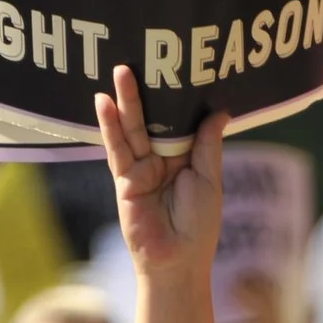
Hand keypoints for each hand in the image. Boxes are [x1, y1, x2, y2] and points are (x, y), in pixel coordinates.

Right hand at [96, 65, 227, 283]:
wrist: (178, 263)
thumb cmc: (199, 227)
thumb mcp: (210, 180)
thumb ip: (209, 145)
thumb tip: (219, 111)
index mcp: (186, 160)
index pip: (180, 122)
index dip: (178, 99)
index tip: (177, 68)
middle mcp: (162, 161)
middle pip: (154, 120)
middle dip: (147, 92)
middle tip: (141, 60)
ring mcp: (141, 170)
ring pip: (133, 130)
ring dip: (125, 101)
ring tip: (120, 70)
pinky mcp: (124, 180)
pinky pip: (117, 149)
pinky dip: (110, 127)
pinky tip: (103, 104)